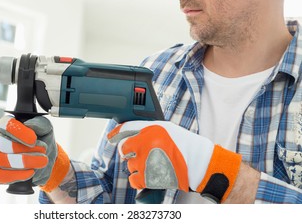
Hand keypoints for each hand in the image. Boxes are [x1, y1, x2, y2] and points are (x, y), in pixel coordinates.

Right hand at [0, 115, 69, 191]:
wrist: (45, 157)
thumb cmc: (42, 139)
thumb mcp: (45, 128)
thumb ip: (39, 123)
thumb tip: (28, 124)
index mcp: (7, 124)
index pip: (6, 126)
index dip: (19, 133)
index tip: (33, 140)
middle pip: (3, 146)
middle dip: (25, 152)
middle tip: (43, 153)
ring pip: (2, 161)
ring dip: (25, 163)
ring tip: (41, 161)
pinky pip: (0, 176)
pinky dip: (17, 175)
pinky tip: (30, 172)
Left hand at [108, 121, 241, 202]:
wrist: (197, 163)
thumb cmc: (183, 144)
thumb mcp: (165, 128)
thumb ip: (146, 128)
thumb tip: (128, 132)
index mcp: (149, 130)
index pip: (125, 129)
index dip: (115, 133)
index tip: (110, 137)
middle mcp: (144, 145)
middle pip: (124, 149)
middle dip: (129, 152)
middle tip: (140, 154)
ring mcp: (144, 162)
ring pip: (129, 165)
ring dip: (136, 166)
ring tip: (151, 164)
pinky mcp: (147, 178)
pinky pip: (132, 179)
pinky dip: (137, 179)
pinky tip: (146, 175)